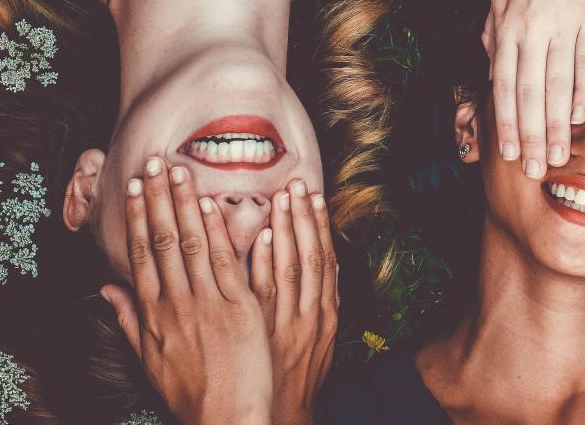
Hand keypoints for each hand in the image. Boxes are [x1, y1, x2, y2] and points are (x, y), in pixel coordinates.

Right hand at [100, 158, 271, 423]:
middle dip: (158, 198)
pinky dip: (218, 232)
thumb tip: (108, 289)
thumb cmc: (192, 393)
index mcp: (155, 314)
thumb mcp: (150, 360)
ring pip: (193, 243)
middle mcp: (178, 303)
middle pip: (163, 240)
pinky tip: (212, 204)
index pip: (142, 254)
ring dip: (185, 204)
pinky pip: (227, 262)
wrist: (228, 417)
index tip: (136, 188)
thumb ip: (129, 320)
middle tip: (154, 162)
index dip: (138, 217)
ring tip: (179, 170)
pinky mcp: (241, 308)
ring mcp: (209, 303)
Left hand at [253, 180, 339, 423]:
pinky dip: (264, 264)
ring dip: (285, 231)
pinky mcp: (263, 335)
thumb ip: (317, 300)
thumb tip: (320, 263)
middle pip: (311, 257)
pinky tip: (258, 238)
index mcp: (325, 314)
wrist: (277, 415)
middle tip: (297, 182)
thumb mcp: (316, 339)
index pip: (325, 260)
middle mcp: (311, 316)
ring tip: (281, 197)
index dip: (320, 226)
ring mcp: (287, 324)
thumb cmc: (294, 376)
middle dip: (304, 218)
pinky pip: (265, 293)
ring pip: (290, 269)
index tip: (314, 195)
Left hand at [484, 0, 584, 177]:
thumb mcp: (500, 13)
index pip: (506, 88)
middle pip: (531, 93)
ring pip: (559, 83)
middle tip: (534, 169)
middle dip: (531, 136)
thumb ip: (497, 47)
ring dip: (557, 124)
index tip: (509, 155)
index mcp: (509, 32)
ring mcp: (564, 25)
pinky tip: (580, 118)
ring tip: (557, 154)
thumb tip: (494, 84)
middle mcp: (533, 31)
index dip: (506, 124)